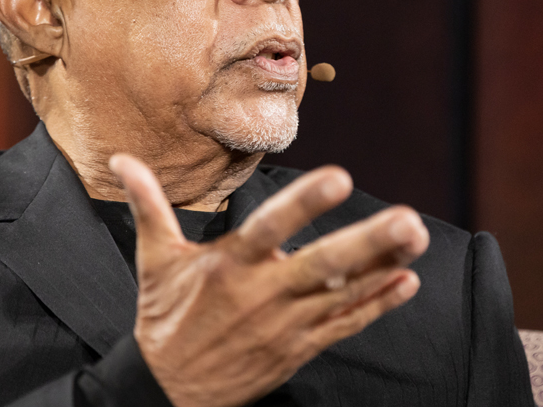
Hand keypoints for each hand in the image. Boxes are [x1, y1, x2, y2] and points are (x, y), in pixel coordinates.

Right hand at [108, 155, 429, 406]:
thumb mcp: (155, 262)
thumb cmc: (165, 320)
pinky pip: (345, 325)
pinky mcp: (299, 349)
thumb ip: (150, 206)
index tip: (340, 177)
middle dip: (367, 242)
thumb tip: (123, 159)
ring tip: (419, 240)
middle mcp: (262, 294)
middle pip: (322, 266)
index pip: (270, 228)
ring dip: (384, 267)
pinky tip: (407, 282)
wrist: (168, 394)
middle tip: (408, 218)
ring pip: (343, 294)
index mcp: (229, 266)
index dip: (305, 204)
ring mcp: (285, 325)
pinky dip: (378, 305)